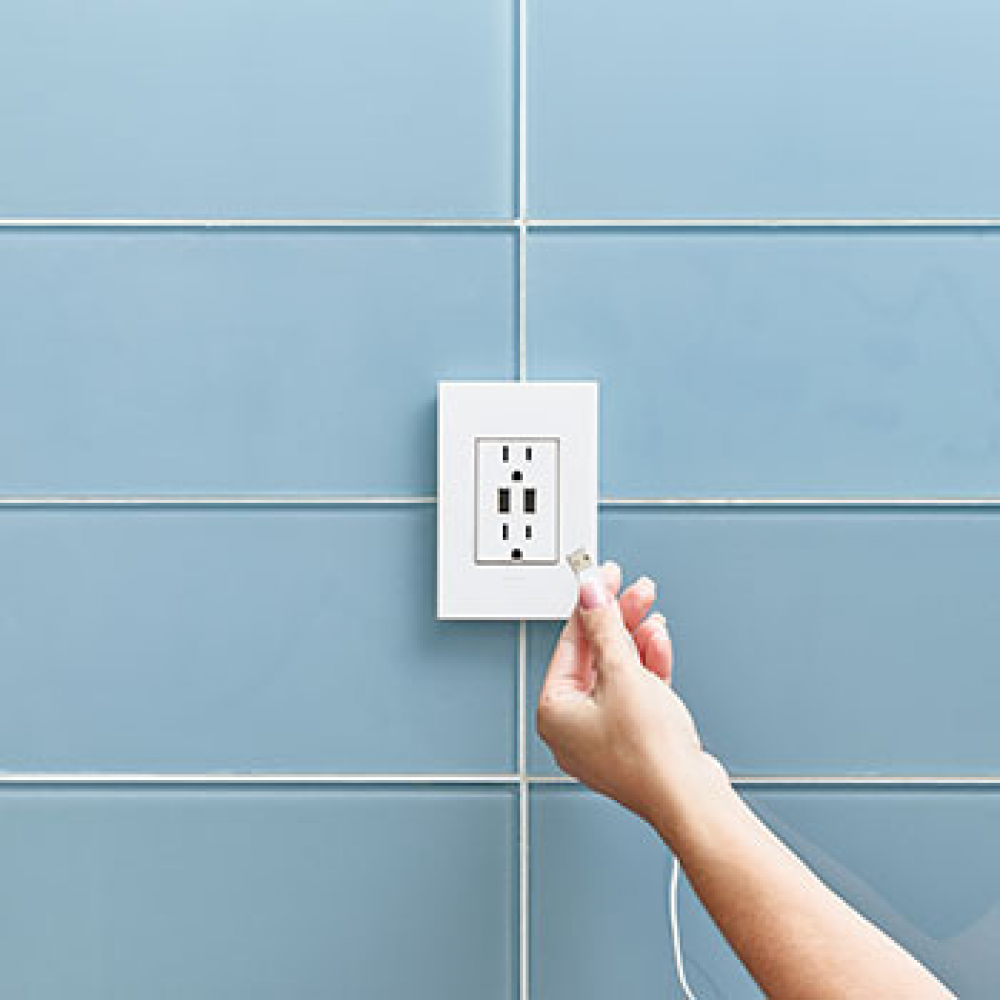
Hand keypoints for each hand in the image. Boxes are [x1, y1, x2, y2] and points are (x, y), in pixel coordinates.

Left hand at [536, 561, 723, 836]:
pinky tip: (660, 646)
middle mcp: (574, 725)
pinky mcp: (634, 737)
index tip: (603, 577)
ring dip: (637, 640)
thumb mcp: (622, 674)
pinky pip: (636, 691)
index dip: (590, 605)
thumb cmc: (649, 754)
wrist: (689, 797)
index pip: (570, 643)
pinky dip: (648, 667)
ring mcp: (605, 733)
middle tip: (634, 590)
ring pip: (619, 671)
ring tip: (653, 615)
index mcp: (555, 712)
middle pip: (595, 655)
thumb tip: (591, 594)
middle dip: (619, 620)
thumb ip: (605, 628)